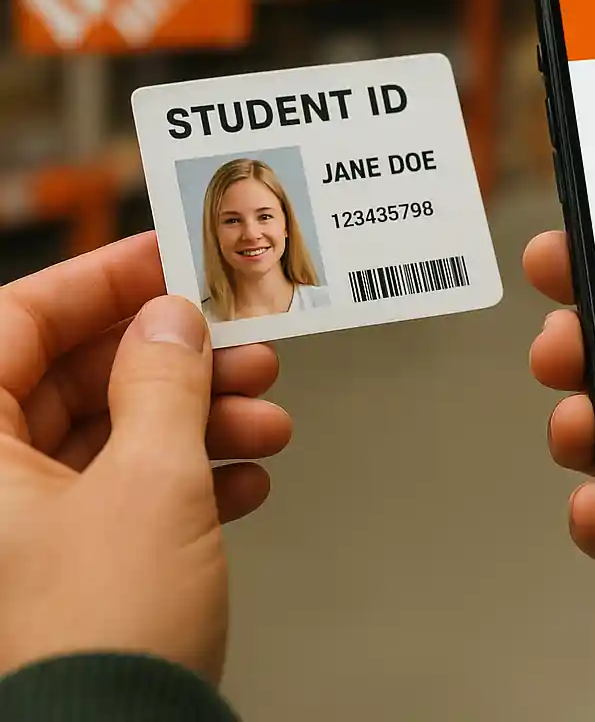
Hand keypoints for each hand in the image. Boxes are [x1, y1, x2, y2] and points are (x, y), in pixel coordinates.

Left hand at [0, 232, 290, 684]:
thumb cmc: (99, 637)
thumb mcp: (149, 481)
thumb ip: (163, 382)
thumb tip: (171, 320)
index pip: (20, 322)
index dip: (101, 281)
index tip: (167, 261)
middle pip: (84, 379)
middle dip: (178, 363)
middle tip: (242, 346)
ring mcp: (33, 526)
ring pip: (120, 435)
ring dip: (202, 422)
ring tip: (266, 421)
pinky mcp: (79, 563)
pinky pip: (136, 491)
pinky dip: (195, 478)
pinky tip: (245, 480)